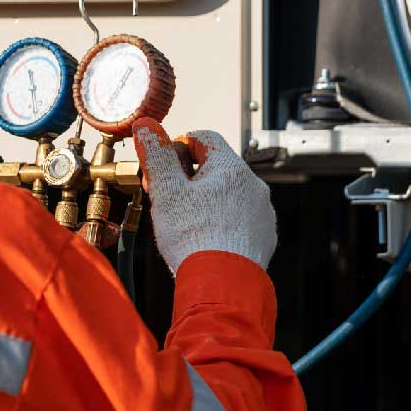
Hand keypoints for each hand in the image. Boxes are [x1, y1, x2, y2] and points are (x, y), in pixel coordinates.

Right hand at [132, 118, 276, 272]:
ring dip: (207, 201)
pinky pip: (240, 219)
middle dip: (190, 177)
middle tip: (168, 197)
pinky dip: (222, 223)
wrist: (222, 284)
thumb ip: (156, 155)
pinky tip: (206, 239)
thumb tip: (147, 126)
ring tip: (186, 222)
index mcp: (231, 167)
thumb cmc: (194, 239)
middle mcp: (253, 185)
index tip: (164, 164)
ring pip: (230, 195)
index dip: (179, 146)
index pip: (204, 138)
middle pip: (217, 167)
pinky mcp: (264, 236)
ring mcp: (261, 212)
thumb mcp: (166, 191)